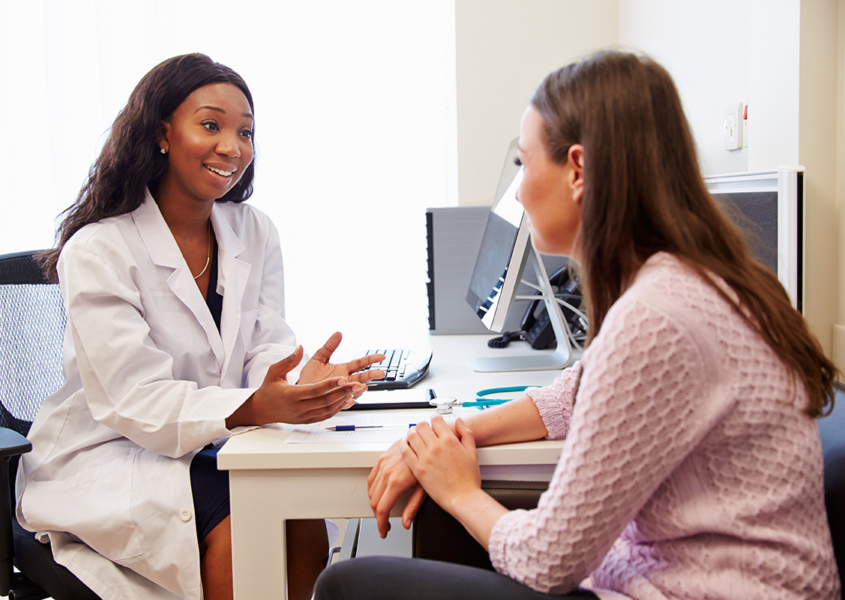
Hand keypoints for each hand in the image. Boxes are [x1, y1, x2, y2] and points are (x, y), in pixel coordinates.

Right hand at [226, 346, 360, 427]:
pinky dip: (338, 408)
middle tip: (358, 384)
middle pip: (325, 401)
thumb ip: (288, 360)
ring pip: (328, 409)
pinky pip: (326, 415)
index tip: (343, 378)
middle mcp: (298, 408)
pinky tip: (347, 400)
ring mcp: (304, 416)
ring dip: (343, 400)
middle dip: (343, 392)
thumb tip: (300, 348)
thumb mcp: (274, 372)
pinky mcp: (307, 420)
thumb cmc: (268, 389)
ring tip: (356, 390)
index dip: (330, 384)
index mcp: (291, 395)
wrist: (262, 410)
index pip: (314, 390)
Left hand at [298, 332, 384, 397]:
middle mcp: (345, 381)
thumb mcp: (318, 358)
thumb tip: (338, 333)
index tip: (381, 356)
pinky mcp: (335, 402)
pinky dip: (347, 402)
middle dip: (371, 375)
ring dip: (359, 389)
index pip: (360, 363)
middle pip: (361, 378)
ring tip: (362, 387)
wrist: (299, 391)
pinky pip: (343, 403)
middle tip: (380, 374)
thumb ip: (329, 346)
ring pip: (355, 391)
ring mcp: (341, 392)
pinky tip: (349, 399)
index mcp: (343, 369)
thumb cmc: (309, 376)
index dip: (371, 359)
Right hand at [367, 440, 426, 537]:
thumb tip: (406, 523)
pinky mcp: (382, 458)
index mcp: (396, 482)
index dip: (382, 524)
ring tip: (383, 510)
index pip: (382, 509)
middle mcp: (386, 473)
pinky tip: (379, 493)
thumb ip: (413, 507)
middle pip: (374, 501)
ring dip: (374, 503)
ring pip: (371, 490)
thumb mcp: (424, 487)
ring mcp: (383, 464)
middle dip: (378, 516)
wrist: (428, 439)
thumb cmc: (432, 461)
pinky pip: (371, 477)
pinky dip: (372, 489)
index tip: (384, 530)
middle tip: (385, 523)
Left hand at [401, 417, 481, 515]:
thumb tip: (459, 422)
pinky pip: (405, 452)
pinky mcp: (418, 469)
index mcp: (450, 440)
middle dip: (421, 425)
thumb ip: (466, 434)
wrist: (463, 498)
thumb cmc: (469, 479)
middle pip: (421, 425)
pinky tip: (405, 446)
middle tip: (422, 428)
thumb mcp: (472, 453)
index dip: (434, 419)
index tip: (433, 421)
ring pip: (411, 436)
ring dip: (411, 433)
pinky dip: (403, 446)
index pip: (436, 420)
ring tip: (412, 435)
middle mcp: (436, 446)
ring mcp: (426, 457)